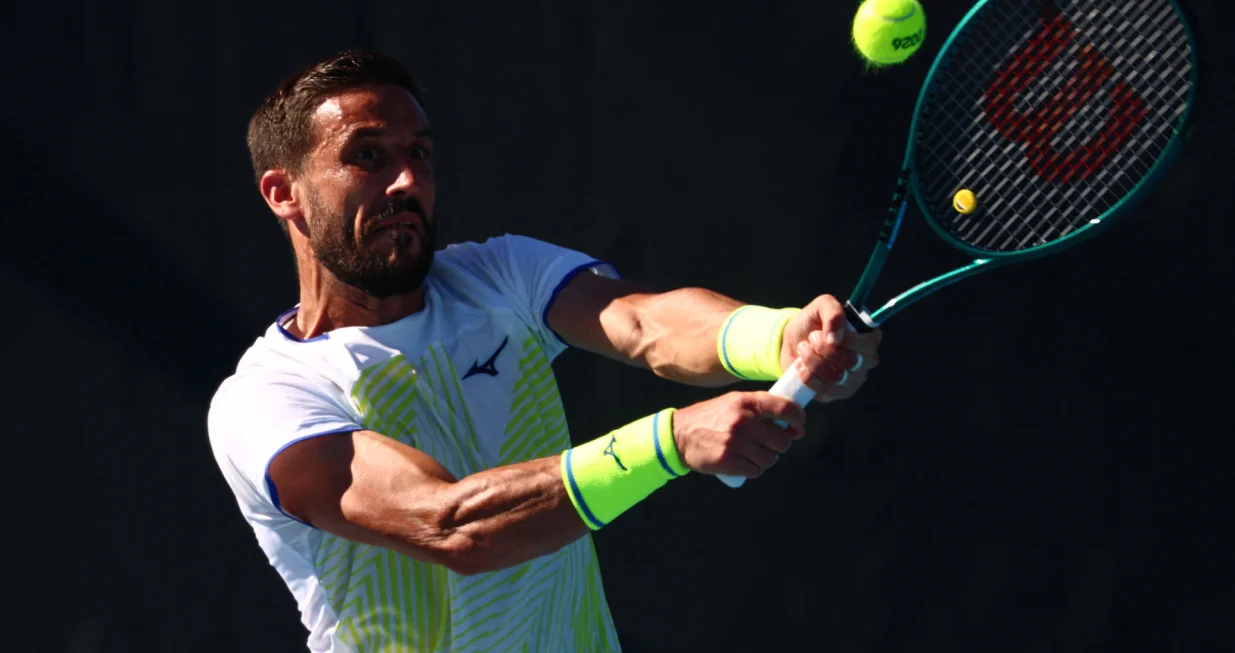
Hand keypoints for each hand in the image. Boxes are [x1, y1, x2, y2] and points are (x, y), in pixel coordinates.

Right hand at [672, 391, 805, 477]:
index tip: (797, 426)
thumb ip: (763, 411)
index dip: (798, 419)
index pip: (785, 408)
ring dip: (766, 459)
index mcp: (746, 402)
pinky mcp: (728, 461)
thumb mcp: (735, 404)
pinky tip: (743, 462)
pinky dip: (753, 469)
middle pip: (782, 440)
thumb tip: (796, 429)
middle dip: (779, 444)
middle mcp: (742, 421)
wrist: (680, 435)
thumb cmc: (712, 418)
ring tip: (752, 453)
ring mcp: (735, 442)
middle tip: (767, 443)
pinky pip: (756, 471)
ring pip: (770, 458)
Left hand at [779, 294, 881, 402]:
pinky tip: (801, 365)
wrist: (791, 342)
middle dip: (823, 348)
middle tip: (811, 338)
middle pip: (850, 362)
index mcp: (869, 339)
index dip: (846, 339)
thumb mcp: (821, 306)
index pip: (869, 344)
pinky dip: (807, 375)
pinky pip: (823, 390)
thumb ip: (833, 312)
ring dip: (812, 360)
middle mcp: (865, 362)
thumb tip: (835, 337)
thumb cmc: (812, 323)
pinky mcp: (835, 394)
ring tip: (804, 349)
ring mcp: (852, 380)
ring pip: (835, 377)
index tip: (824, 332)